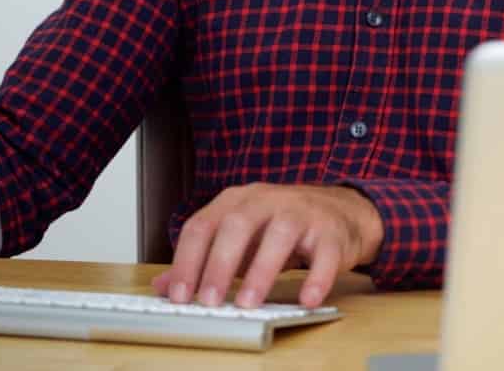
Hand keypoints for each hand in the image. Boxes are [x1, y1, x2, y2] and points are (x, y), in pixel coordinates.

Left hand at [150, 183, 381, 309]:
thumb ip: (203, 259)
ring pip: (280, 234)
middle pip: (238, 224)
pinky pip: (325, 254)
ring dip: (262, 270)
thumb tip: (163, 286)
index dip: (187, 260)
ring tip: (249, 302)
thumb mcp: (239, 237)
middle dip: (220, 263)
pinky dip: (316, 277)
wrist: (340, 212)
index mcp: (238, 201)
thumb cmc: (282, 226)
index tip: (179, 295)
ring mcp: (302, 213)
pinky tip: (306, 298)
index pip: (203, 225)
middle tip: (209, 300)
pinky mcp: (331, 233)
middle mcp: (268, 200)